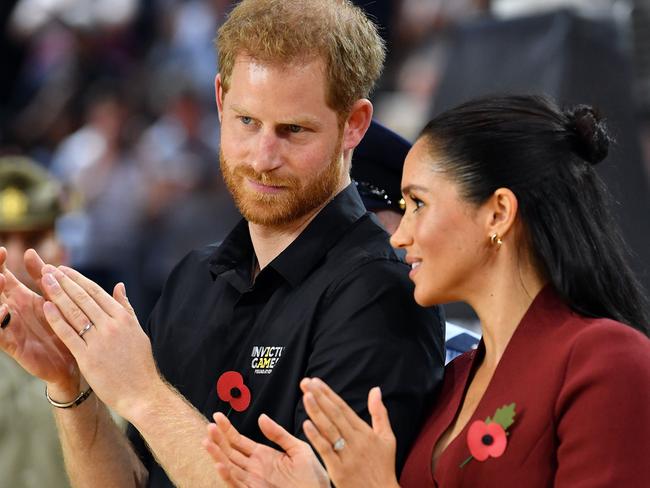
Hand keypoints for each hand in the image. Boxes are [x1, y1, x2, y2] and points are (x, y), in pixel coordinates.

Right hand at [0, 247, 78, 390]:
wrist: (72, 360)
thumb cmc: (62, 327)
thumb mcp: (53, 298)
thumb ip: (42, 277)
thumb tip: (29, 252)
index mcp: (21, 297)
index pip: (3, 276)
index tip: (2, 249)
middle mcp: (12, 311)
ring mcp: (11, 328)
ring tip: (1, 280)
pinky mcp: (15, 346)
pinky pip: (0, 335)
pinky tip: (4, 311)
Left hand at [39, 265, 160, 417]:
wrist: (143, 393)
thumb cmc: (141, 365)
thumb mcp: (137, 331)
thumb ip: (126, 308)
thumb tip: (119, 286)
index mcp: (123, 318)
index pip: (97, 293)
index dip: (78, 279)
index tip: (64, 270)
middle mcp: (112, 326)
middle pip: (83, 298)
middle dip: (64, 282)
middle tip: (48, 268)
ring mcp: (100, 341)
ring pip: (75, 312)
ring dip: (57, 294)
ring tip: (43, 280)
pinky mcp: (89, 358)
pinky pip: (69, 335)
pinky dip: (57, 320)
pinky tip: (46, 307)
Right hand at [204, 412, 328, 487]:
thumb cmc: (312, 476)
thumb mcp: (298, 449)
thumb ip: (278, 434)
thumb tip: (261, 417)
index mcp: (263, 455)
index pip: (239, 440)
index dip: (227, 429)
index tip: (217, 417)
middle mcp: (254, 468)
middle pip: (230, 452)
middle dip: (218, 439)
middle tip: (209, 426)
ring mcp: (253, 481)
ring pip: (229, 467)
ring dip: (217, 455)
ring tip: (207, 442)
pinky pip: (236, 484)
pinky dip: (227, 476)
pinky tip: (220, 465)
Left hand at [301, 378, 399, 487]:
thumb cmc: (383, 466)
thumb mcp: (387, 438)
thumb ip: (380, 413)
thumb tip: (376, 389)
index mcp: (365, 432)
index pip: (343, 408)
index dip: (329, 394)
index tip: (316, 381)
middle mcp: (356, 441)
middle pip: (335, 415)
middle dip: (319, 397)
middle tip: (306, 382)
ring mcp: (347, 456)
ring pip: (329, 430)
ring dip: (316, 412)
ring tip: (305, 396)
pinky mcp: (339, 471)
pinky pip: (326, 451)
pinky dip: (317, 437)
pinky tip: (307, 424)